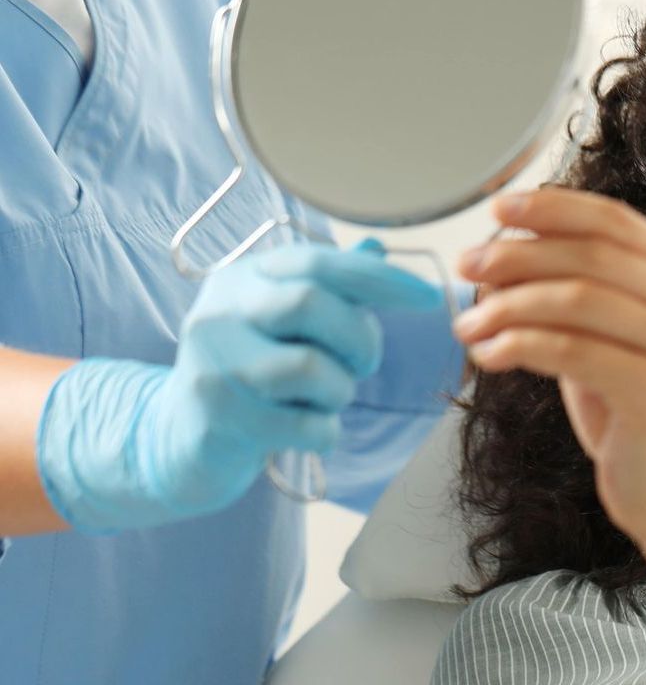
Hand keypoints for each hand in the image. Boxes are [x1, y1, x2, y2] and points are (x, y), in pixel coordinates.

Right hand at [35, 239, 441, 531]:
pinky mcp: (218, 417)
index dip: (381, 278)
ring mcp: (214, 363)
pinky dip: (325, 431)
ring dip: (341, 390)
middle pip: (312, 304)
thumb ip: (330, 289)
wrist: (179, 435)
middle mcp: (221, 311)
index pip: (319, 262)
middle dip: (360, 338)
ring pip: (312, 369)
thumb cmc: (250, 370)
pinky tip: (307, 429)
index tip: (428, 297)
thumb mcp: (281, 321)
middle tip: (363, 363)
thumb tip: (378, 248)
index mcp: (243, 277)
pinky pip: (307, 425)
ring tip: (323, 397)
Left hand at [454, 186, 645, 544]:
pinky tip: (487, 355)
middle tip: (468, 265)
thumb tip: (497, 254)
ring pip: (577, 298)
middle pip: (593, 254)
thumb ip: (573, 296)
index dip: (553, 209)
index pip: (617, 223)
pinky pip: (572, 350)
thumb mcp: (608, 342)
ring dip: (508, 304)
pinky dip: (518, 345)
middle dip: (520, 254)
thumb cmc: (637, 422)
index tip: (498, 211)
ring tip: (467, 324)